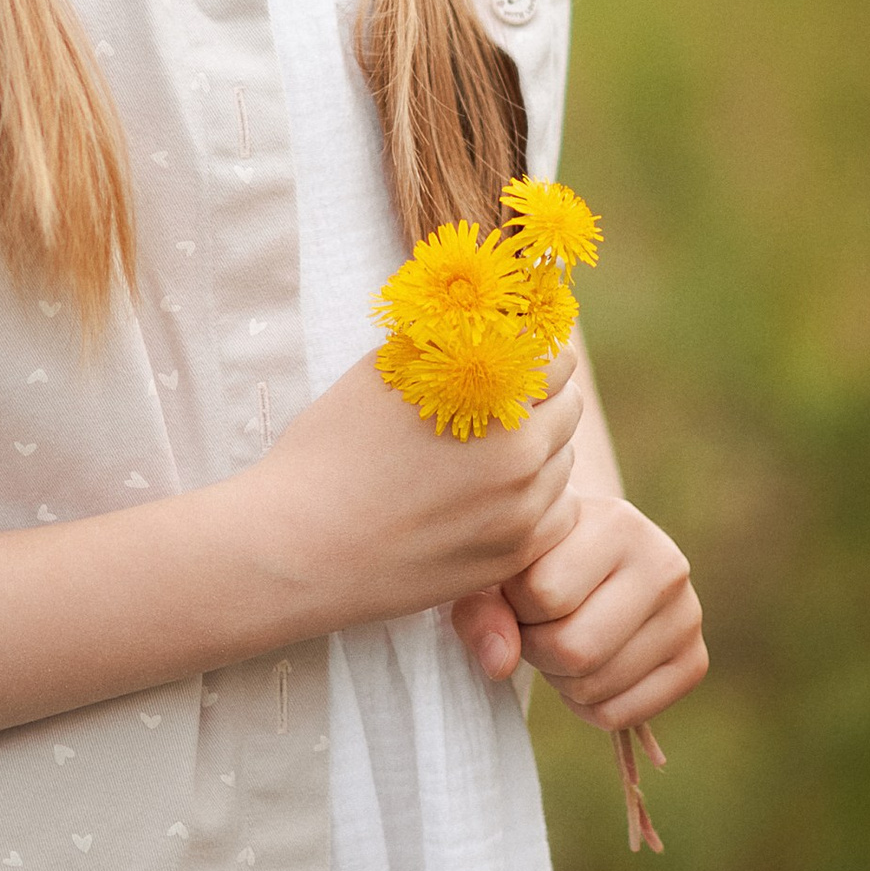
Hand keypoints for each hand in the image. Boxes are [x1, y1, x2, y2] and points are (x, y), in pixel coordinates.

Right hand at [239, 347, 584, 642]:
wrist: (301, 546)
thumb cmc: (330, 450)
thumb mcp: (382, 372)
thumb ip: (444, 339)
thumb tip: (482, 313)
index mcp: (488, 394)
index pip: (553, 358)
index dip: (531, 351)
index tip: (509, 354)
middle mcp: (518, 451)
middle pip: (569, 407)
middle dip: (541, 397)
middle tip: (499, 398)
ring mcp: (520, 510)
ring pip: (563, 462)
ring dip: (539, 448)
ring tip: (483, 450)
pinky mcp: (511, 556)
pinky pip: (556, 514)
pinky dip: (536, 500)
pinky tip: (491, 495)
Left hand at [459, 493, 706, 732]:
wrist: (592, 556)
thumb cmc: (537, 557)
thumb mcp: (499, 567)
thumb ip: (482, 608)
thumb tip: (499, 663)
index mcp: (617, 522)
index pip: (544, 594)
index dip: (515, 607)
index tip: (518, 592)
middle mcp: (665, 564)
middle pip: (575, 649)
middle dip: (536, 651)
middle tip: (533, 629)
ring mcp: (687, 615)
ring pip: (598, 687)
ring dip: (560, 680)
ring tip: (560, 642)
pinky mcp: (695, 661)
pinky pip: (623, 715)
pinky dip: (588, 708)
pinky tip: (586, 671)